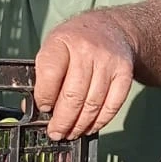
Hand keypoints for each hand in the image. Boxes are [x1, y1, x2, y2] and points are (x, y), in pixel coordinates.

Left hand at [34, 11, 135, 139]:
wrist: (111, 28)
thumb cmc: (76, 42)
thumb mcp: (54, 47)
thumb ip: (44, 75)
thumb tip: (36, 109)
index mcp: (62, 42)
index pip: (50, 75)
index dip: (44, 97)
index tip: (44, 109)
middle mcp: (86, 50)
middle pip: (73, 95)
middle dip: (62, 120)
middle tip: (56, 132)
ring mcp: (108, 62)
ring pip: (92, 104)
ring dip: (80, 125)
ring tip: (71, 133)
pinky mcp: (124, 74)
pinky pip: (112, 105)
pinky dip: (99, 121)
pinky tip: (89, 126)